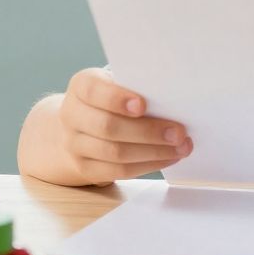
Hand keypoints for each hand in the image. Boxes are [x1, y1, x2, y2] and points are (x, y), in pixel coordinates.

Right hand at [51, 66, 191, 184]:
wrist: (79, 125)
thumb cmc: (110, 98)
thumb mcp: (115, 83)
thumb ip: (136, 86)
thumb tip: (172, 96)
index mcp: (80, 87)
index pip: (94, 91)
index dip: (117, 99)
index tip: (143, 105)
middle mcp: (72, 115)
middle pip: (108, 127)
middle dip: (148, 131)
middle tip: (179, 132)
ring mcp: (75, 145)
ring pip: (115, 153)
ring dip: (153, 152)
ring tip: (182, 147)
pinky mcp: (85, 168)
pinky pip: (118, 171)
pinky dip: (148, 165)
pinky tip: (169, 157)